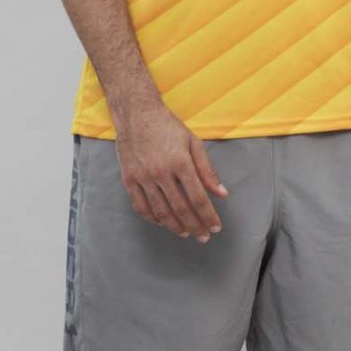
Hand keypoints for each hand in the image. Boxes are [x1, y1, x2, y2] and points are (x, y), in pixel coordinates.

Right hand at [115, 101, 227, 240]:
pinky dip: (152, 218)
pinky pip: (140, 206)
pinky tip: (162, 222)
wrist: (136, 113)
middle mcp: (161, 172)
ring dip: (174, 226)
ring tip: (185, 234)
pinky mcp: (129, 178)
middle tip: (203, 237)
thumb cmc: (167, 126)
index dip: (208, 216)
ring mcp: (143, 177)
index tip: (215, 228)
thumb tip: (222, 194)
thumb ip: (208, 170)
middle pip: (181, 209)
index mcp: (181, 163)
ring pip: (160, 211)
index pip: (198, 198)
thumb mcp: (193, 143)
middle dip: (195, 226)